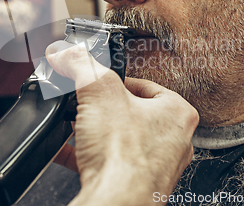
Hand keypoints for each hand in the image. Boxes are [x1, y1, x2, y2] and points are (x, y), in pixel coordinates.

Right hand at [46, 41, 198, 205]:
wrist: (116, 202)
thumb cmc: (124, 156)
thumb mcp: (98, 92)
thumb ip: (81, 65)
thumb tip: (65, 52)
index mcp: (177, 113)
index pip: (144, 85)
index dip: (115, 81)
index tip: (97, 83)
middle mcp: (173, 140)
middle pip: (131, 112)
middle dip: (103, 109)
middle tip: (86, 106)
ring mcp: (156, 165)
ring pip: (121, 138)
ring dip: (95, 131)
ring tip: (76, 126)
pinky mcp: (137, 183)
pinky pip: (109, 162)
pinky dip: (88, 154)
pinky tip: (68, 150)